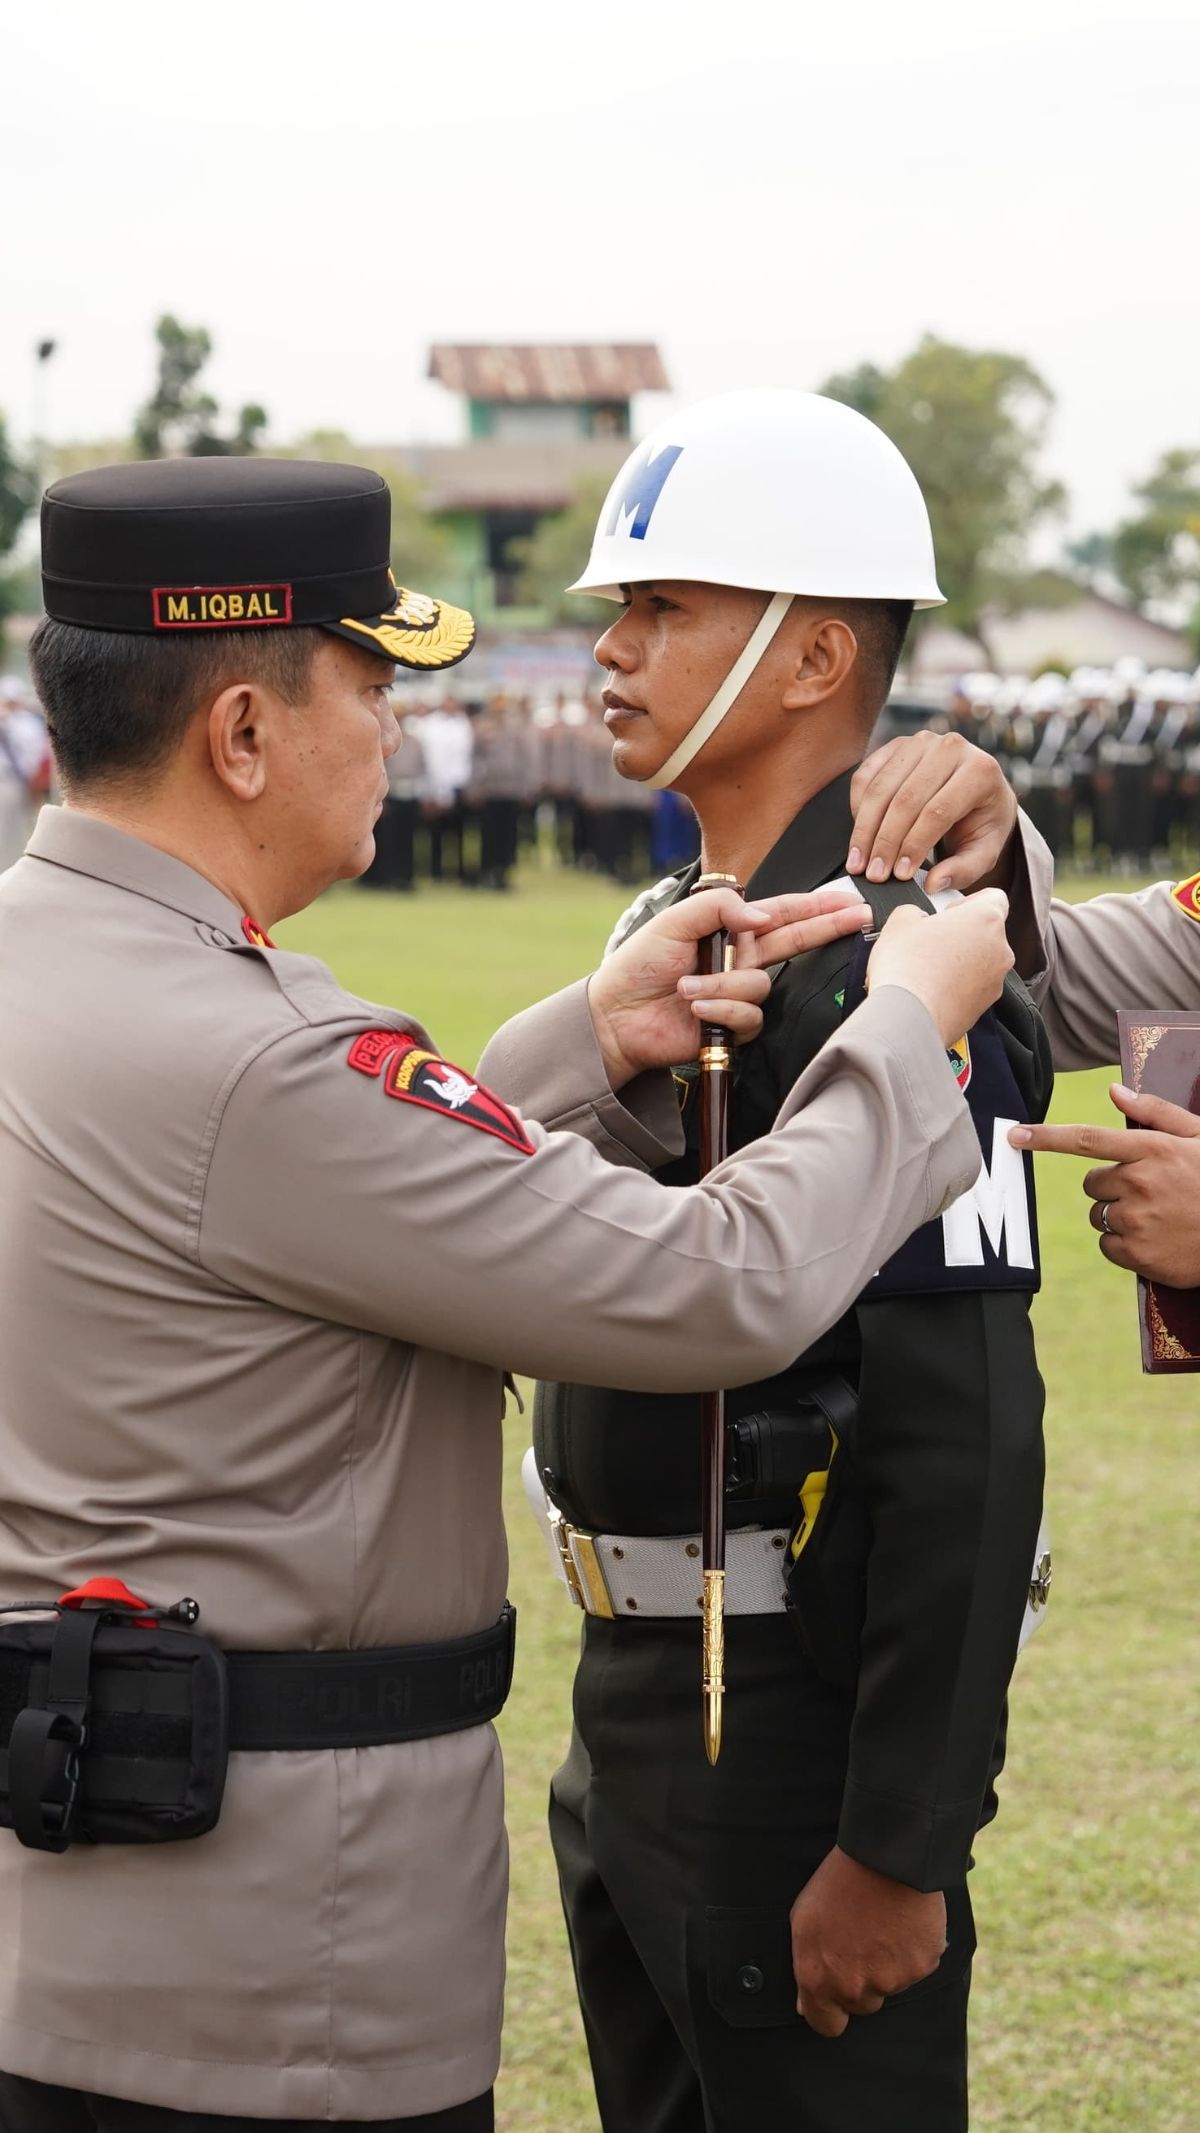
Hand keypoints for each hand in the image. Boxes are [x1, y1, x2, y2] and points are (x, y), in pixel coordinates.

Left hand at [588, 886, 870, 1087]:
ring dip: (722, 986)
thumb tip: (762, 916)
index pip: (780, 913)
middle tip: (859, 916)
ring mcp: (737, 994)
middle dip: (826, 927)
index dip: (815, 906)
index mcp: (729, 930)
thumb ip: (719, 907)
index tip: (848, 899)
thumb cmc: (640, 965)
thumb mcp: (675, 921)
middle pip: (795, 941)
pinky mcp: (732, 1027)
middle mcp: (740, 960)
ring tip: (686, 987)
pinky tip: (695, 1010)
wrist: (616, 1016)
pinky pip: (746, 1017)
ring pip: (760, 986)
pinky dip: (719, 1011)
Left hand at [790, 1847, 946, 2037]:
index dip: (830, 2011)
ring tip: (883, 1924)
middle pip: (861, 2005)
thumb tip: (804, 2005)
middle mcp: (855, 1988)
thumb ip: (806, 1966)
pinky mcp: (921, 1967)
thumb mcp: (804, 1920)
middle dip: (861, 1982)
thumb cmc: (838, 1883)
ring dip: (888, 1965)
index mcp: (820, 1979)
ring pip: (890, 1986)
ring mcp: (891, 1981)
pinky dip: (912, 1952)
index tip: (834, 1998)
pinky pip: (916, 1968)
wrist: (884, 1857)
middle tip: (862, 1942)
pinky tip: (904, 1922)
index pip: (826, 2024)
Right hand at [848, 732, 1018, 894]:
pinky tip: (860, 835)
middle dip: (885, 842)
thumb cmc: (981, 822)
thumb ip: (964, 870)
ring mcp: (921, 742)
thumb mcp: (984, 851)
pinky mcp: (896, 745)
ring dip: (865, 829)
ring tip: (859, 862)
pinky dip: (857, 808)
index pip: (937, 811)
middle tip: (874, 874)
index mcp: (981, 771)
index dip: (914, 845)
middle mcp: (951, 748)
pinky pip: (866, 776)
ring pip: (881, 788)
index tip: (900, 875)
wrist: (977, 790)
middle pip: (906, 800)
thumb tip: (934, 883)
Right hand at [865, 891, 1012, 1048]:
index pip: (994, 897)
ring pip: (981, 962)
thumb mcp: (900, 920)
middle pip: (986, 932)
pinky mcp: (984, 1006)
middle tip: (930, 941)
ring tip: (926, 969)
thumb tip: (918, 920)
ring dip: (959, 961)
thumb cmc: (906, 966)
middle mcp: (1000, 949)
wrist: (907, 1018)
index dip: (969, 901)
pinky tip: (929, 989)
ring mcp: (995, 981)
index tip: (948, 912)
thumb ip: (915, 911)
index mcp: (986, 919)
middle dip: (961, 934)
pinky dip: (957, 986)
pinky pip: (973, 988)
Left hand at [1010, 1085, 1199, 1284]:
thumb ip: (1156, 1113)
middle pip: (1092, 1183)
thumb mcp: (1199, 1137)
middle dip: (1110, 1187)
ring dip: (1118, 1216)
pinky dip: (1125, 1246)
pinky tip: (1156, 1240)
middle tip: (1147, 1193)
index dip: (1046, 1137)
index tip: (1015, 1135)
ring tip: (1158, 1217)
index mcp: (1152, 1150)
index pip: (1087, 1139)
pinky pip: (1109, 1246)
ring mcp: (1137, 1220)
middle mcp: (1139, 1182)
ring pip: (1099, 1215)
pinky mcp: (1137, 1254)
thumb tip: (1114, 1091)